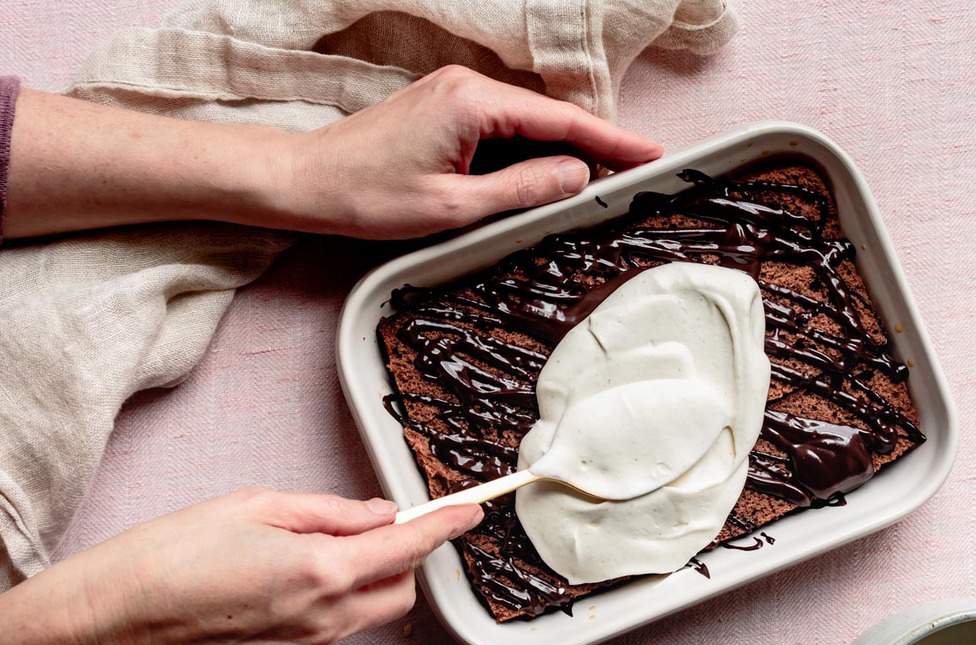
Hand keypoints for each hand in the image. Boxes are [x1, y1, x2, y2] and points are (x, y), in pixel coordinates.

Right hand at [0, 488, 480, 644]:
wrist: (114, 620)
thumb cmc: (172, 555)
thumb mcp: (257, 506)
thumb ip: (331, 511)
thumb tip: (379, 514)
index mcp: (321, 571)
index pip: (408, 547)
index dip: (445, 525)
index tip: (470, 512)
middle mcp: (324, 618)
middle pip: (402, 587)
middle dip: (403, 553)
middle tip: (373, 521)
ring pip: (372, 611)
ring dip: (372, 577)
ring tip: (320, 544)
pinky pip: (338, 626)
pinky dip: (338, 597)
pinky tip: (293, 574)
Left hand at [4, 65, 660, 239]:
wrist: (302, 182)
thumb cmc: (366, 197)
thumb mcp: (454, 207)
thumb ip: (522, 190)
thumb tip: (576, 175)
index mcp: (474, 103)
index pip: (563, 122)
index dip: (614, 142)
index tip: (653, 156)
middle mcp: (467, 87)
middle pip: (550, 118)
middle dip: (595, 147)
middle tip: (636, 176)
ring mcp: (453, 95)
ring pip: (527, 124)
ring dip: (560, 153)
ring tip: (598, 185)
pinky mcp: (443, 110)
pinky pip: (502, 128)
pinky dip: (528, 153)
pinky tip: (543, 178)